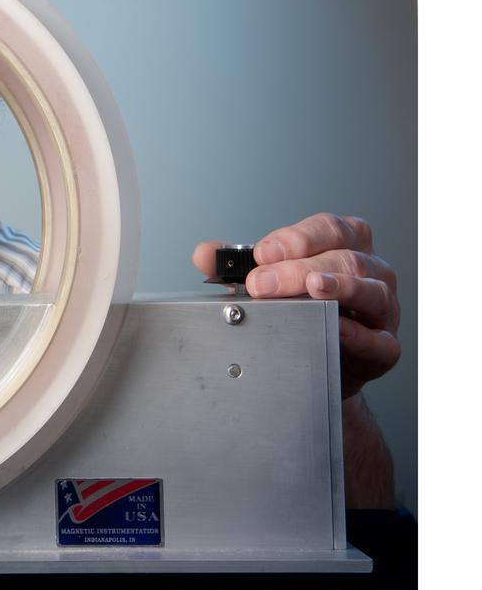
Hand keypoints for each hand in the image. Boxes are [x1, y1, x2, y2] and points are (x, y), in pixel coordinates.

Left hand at [192, 213, 400, 400]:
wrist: (317, 360)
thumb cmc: (301, 308)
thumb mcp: (270, 279)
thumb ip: (238, 266)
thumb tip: (205, 253)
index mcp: (346, 244)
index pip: (328, 229)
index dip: (295, 239)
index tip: (262, 253)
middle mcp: (371, 271)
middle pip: (344, 258)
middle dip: (299, 268)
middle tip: (263, 283)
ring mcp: (383, 308)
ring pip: (371, 290)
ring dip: (339, 287)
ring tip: (312, 288)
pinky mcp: (384, 346)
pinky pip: (380, 339)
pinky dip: (360, 334)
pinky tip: (338, 329)